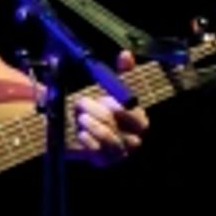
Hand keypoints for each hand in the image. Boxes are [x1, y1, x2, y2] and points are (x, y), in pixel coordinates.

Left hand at [69, 49, 148, 167]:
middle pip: (124, 131)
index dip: (123, 111)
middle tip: (83, 102)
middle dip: (102, 115)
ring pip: (110, 142)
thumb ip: (121, 72)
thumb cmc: (99, 106)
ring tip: (80, 117)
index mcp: (137, 122)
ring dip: (94, 127)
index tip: (106, 99)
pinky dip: (88, 142)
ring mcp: (116, 153)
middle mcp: (131, 139)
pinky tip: (80, 133)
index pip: (139, 120)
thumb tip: (126, 55)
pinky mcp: (101, 161)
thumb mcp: (110, 87)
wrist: (75, 127)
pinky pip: (97, 153)